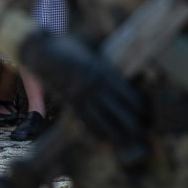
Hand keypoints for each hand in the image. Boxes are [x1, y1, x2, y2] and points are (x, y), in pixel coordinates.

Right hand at [19, 31, 145, 159]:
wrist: (41, 52)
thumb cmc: (68, 46)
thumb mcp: (90, 48)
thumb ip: (105, 58)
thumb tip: (125, 61)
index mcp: (101, 70)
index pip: (126, 92)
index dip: (138, 105)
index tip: (146, 112)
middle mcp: (92, 85)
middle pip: (118, 109)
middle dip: (132, 122)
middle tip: (142, 130)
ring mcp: (80, 95)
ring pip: (103, 120)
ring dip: (117, 132)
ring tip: (128, 141)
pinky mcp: (69, 103)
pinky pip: (85, 121)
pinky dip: (95, 132)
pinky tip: (104, 140)